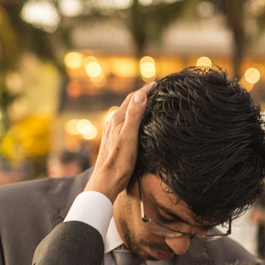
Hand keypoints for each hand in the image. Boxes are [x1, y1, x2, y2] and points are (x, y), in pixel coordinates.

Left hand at [85, 82, 153, 200]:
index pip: (133, 98)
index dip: (145, 90)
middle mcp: (113, 122)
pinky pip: (125, 122)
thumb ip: (134, 115)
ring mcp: (112, 131)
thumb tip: (140, 95)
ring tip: (149, 103)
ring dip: (138, 105)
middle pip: (129, 103)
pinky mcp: (113, 139)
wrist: (107, 181)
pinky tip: (138, 123)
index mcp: (117, 119)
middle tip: (156, 90)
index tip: (158, 83)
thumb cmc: (119, 161)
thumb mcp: (129, 137)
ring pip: (127, 113)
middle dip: (142, 95)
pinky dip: (134, 116)